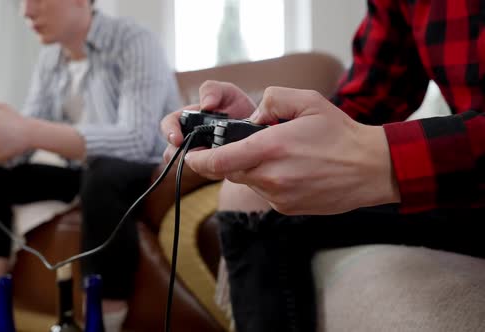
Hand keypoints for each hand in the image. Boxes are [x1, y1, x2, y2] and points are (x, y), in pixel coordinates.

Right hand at [160, 81, 255, 162]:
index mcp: (187, 119)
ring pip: (189, 165)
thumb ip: (212, 90)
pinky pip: (207, 173)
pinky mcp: (211, 170)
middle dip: (179, 154)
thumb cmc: (237, 108)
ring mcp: (198, 156)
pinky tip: (228, 163)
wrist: (258, 130)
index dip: (169, 132)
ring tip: (217, 156)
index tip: (178, 139)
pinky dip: (216, 170)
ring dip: (200, 163)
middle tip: (193, 154)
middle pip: (171, 151)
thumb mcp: (227, 93)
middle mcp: (188, 139)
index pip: (168, 125)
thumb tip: (206, 104)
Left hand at [184, 87, 400, 214]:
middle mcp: (271, 177)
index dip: (199, 159)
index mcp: (271, 149)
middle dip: (229, 159)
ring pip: (248, 182)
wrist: (371, 168)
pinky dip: (268, 180)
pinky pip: (265, 192)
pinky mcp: (287, 208)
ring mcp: (278, 196)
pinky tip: (291, 170)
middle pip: (230, 172)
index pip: (219, 161)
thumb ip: (272, 101)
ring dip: (252, 169)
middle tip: (245, 145)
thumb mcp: (307, 101)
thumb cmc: (340, 134)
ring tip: (280, 155)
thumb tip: (251, 118)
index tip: (191, 155)